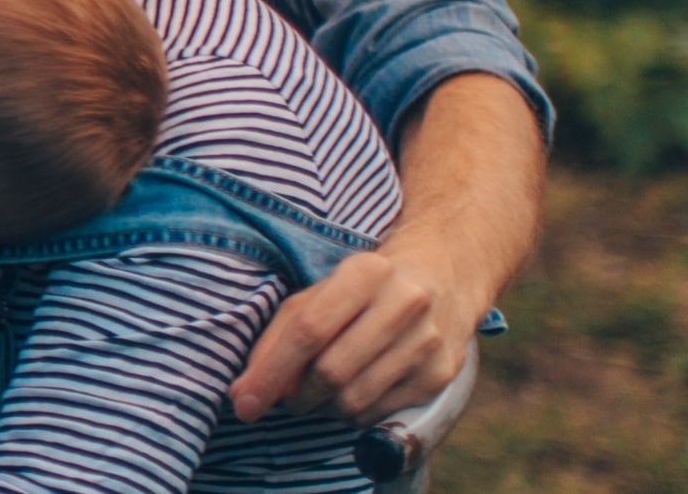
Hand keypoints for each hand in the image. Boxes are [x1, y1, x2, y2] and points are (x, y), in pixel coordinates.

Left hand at [229, 246, 481, 423]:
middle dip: (297, 396)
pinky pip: (380, 413)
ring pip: (355, 400)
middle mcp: (404, 304)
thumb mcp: (320, 293)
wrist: (444, 277)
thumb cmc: (365, 289)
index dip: (270, 372)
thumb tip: (248, 392)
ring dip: (324, 408)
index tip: (243, 403)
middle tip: (289, 397)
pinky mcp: (441, 374)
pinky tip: (353, 393)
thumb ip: (279, 336)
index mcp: (365, 273)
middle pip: (331, 371)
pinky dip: (354, 414)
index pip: (308, 330)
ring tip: (320, 393)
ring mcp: (428, 341)